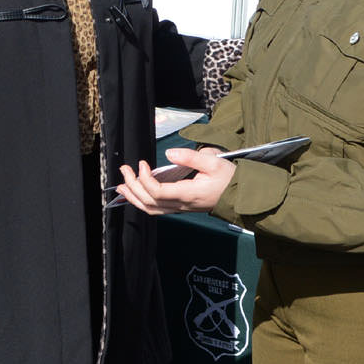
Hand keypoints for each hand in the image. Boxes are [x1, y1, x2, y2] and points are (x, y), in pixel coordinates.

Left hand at [117, 147, 232, 214]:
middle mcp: (182, 205)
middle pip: (149, 202)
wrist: (242, 195)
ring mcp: (181, 208)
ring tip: (121, 186)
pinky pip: (157, 209)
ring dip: (134, 197)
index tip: (142, 164)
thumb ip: (190, 157)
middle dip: (133, 186)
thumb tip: (169, 153)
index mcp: (188, 194)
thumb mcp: (213, 162)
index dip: (145, 179)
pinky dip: (142, 202)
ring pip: (151, 209)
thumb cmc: (230, 178)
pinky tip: (136, 194)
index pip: (158, 192)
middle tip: (124, 170)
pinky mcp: (181, 207)